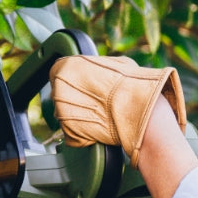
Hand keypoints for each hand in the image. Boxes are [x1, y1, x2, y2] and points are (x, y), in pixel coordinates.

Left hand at [49, 55, 186, 165]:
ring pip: (66, 115)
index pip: (57, 72)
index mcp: (66, 67)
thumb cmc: (131, 83)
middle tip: (95, 101)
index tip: (82, 85)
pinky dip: (83, 134)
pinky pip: (72, 134)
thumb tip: (95, 67)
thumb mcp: (115, 62)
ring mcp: (62, 113)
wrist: (139, 109)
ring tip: (100, 115)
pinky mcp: (69, 133)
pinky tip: (99, 128)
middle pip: (61, 95)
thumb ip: (96, 65)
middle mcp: (59, 89)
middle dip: (74, 98)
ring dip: (79, 116)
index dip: (71, 79)